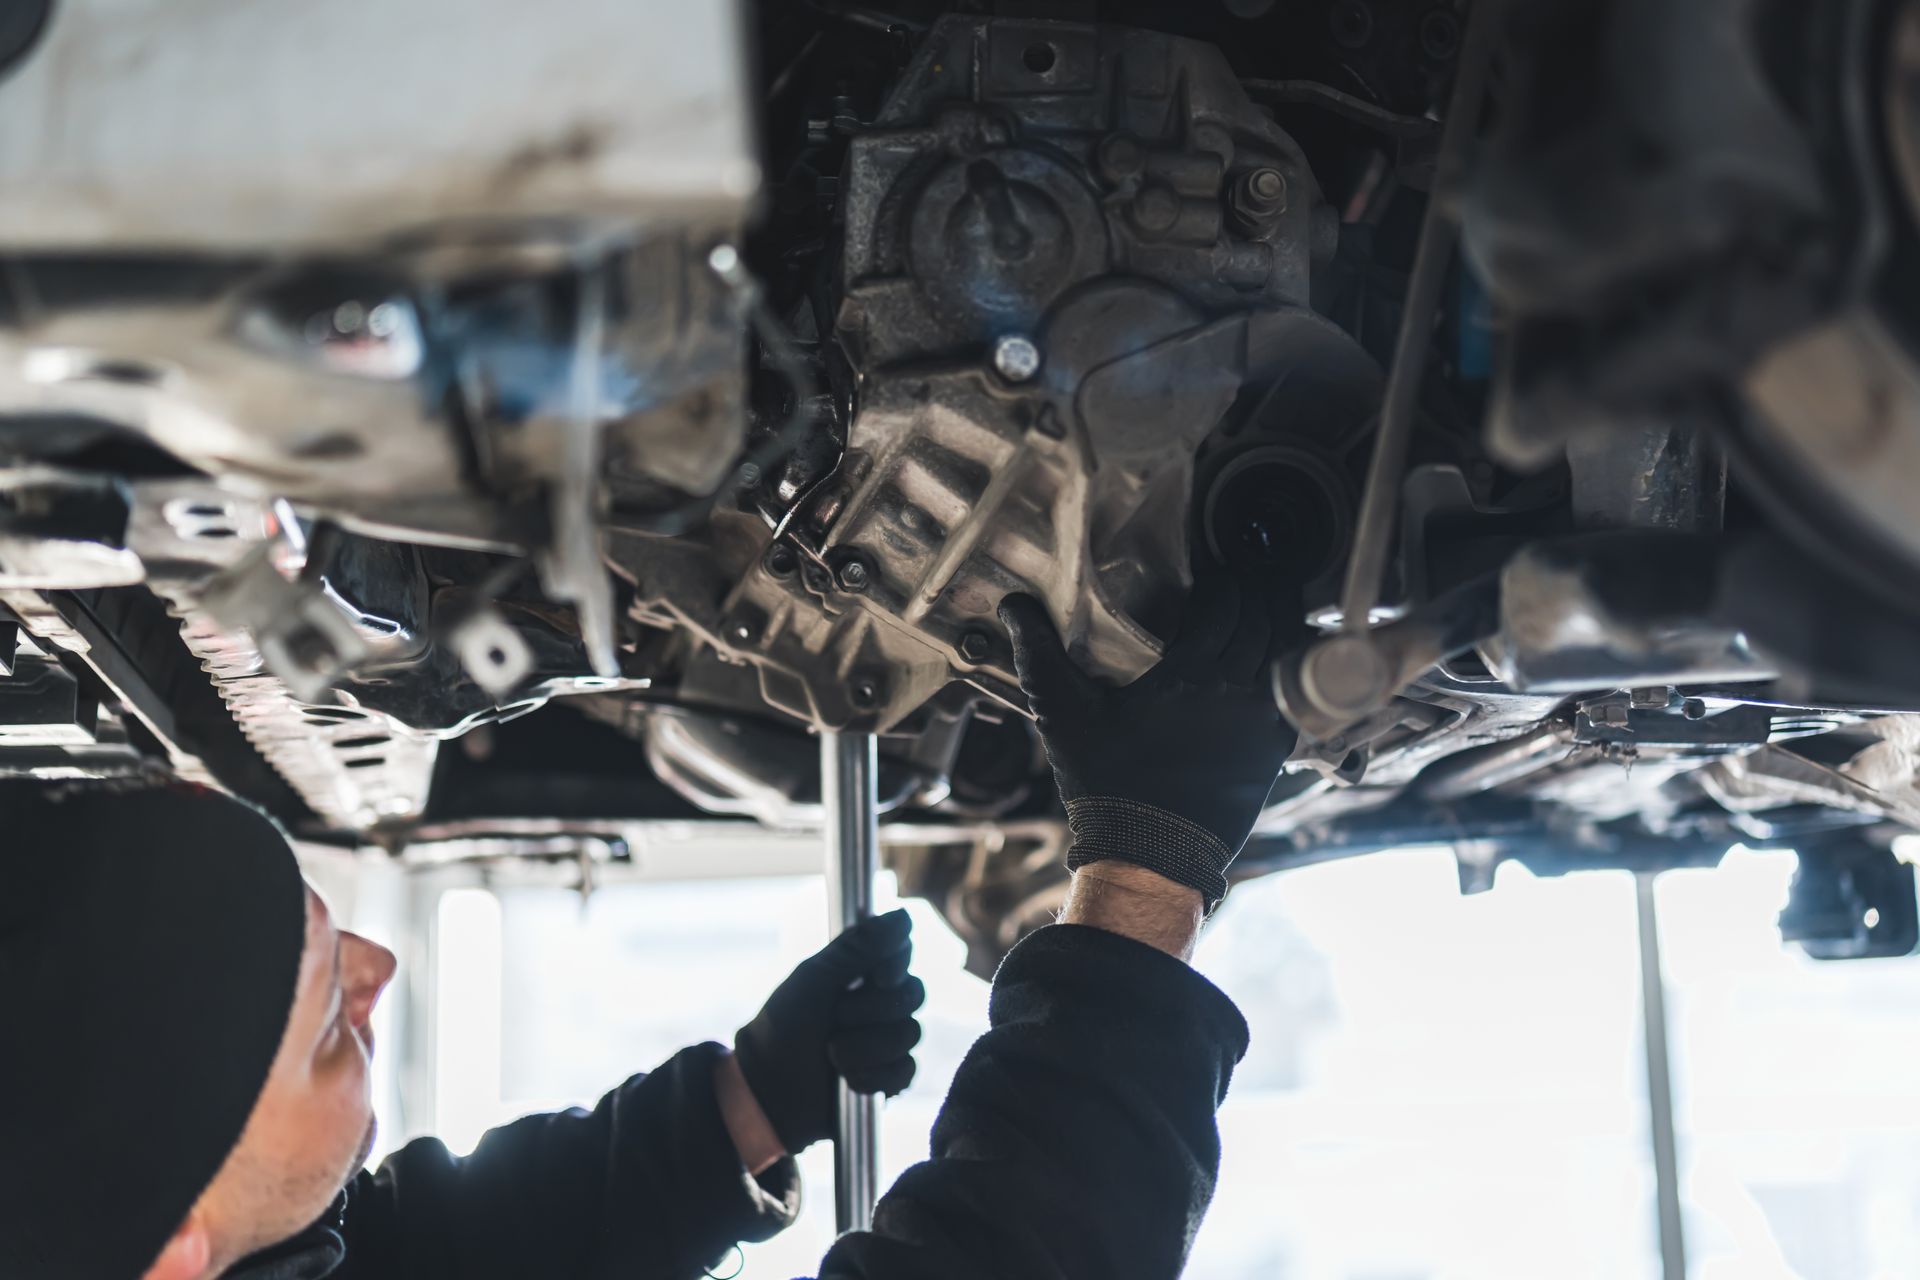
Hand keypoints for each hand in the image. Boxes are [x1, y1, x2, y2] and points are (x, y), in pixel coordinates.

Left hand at [732, 909, 924, 1154]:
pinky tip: (849, 1080)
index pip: (902, 951)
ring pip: (910, 1034)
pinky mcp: (890, 1075)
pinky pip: (907, 1071)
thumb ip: (858, 948)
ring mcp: (887, 1038)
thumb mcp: (813, 981)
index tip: (877, 978)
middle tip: (836, 1020)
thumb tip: (903, 915)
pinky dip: (876, 1076)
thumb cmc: (782, 1028)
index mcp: (860, 970)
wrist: (767, 1091)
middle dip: (872, 1012)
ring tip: (833, 1055)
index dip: (896, 964)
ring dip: (867, 1048)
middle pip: (914, 993)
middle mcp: (879, 1000)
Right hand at [998, 573, 1299, 907]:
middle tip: (1240, 582)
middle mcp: (1237, 691)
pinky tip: (1273, 663)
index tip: (1211, 570)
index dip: (1221, 578)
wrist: (1150, 856)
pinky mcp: (1275, 751)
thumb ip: (1040, 655)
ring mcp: (1263, 722)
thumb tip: (1014, 607)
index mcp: (1191, 674)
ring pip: (1286, 651)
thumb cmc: (1107, 786)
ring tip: (1261, 611)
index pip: (1225, 601)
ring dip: (1276, 625)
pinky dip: (1287, 668)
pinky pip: (1293, 693)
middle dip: (1255, 592)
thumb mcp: (1064, 716)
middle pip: (1264, 617)